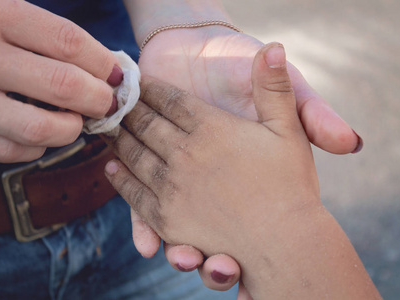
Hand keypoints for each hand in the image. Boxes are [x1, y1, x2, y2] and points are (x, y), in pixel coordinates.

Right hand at [0, 0, 119, 161]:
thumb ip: (40, 29)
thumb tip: (104, 64)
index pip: (70, 43)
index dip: (105, 63)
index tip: (118, 75)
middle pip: (65, 86)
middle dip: (99, 100)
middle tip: (106, 103)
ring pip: (41, 129)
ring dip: (71, 129)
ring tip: (76, 121)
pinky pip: (10, 152)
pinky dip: (37, 150)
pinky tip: (41, 138)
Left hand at [104, 43, 378, 298]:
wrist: (287, 245)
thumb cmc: (291, 184)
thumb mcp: (290, 129)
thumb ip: (276, 88)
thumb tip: (274, 46)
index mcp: (211, 130)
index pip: (170, 102)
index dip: (152, 89)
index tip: (140, 81)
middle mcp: (184, 156)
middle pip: (147, 126)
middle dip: (130, 111)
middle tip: (114, 102)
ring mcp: (171, 189)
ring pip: (134, 156)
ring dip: (120, 139)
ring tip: (109, 128)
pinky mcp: (166, 220)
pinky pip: (134, 195)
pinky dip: (121, 180)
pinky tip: (113, 169)